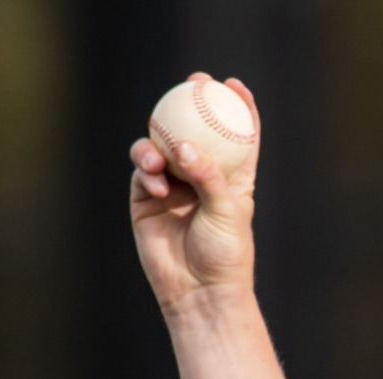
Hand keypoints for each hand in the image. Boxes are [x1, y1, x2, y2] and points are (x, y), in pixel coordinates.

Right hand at [128, 74, 261, 311]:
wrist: (198, 291)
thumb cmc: (224, 255)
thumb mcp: (227, 212)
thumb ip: (208, 177)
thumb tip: (184, 145)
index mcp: (234, 180)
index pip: (238, 137)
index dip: (238, 108)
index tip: (234, 85)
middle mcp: (202, 177)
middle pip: (195, 130)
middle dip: (191, 104)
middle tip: (192, 84)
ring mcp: (173, 185)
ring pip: (162, 145)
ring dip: (159, 142)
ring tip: (161, 158)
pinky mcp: (146, 197)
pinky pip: (144, 169)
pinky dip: (147, 169)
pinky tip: (155, 183)